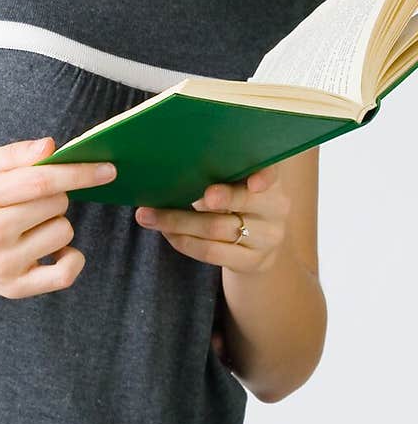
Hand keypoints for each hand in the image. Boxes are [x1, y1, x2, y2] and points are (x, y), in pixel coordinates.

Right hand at [0, 136, 115, 298]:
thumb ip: (15, 154)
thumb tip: (51, 147)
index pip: (42, 181)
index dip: (79, 172)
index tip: (107, 168)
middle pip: (56, 204)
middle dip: (56, 193)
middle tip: (31, 196)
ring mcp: (3, 264)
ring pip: (63, 232)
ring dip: (56, 221)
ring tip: (30, 221)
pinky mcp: (13, 288)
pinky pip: (63, 275)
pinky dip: (71, 258)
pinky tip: (57, 247)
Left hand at [134, 164, 289, 273]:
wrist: (255, 243)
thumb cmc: (235, 198)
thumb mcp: (235, 181)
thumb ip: (217, 170)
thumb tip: (171, 162)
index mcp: (270, 179)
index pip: (271, 173)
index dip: (263, 177)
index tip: (252, 182)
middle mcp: (276, 208)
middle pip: (239, 201)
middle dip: (203, 199)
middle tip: (172, 195)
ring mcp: (268, 237)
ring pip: (217, 228)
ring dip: (176, 222)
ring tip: (148, 215)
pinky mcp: (253, 261)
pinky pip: (212, 252)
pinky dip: (184, 241)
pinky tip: (166, 232)